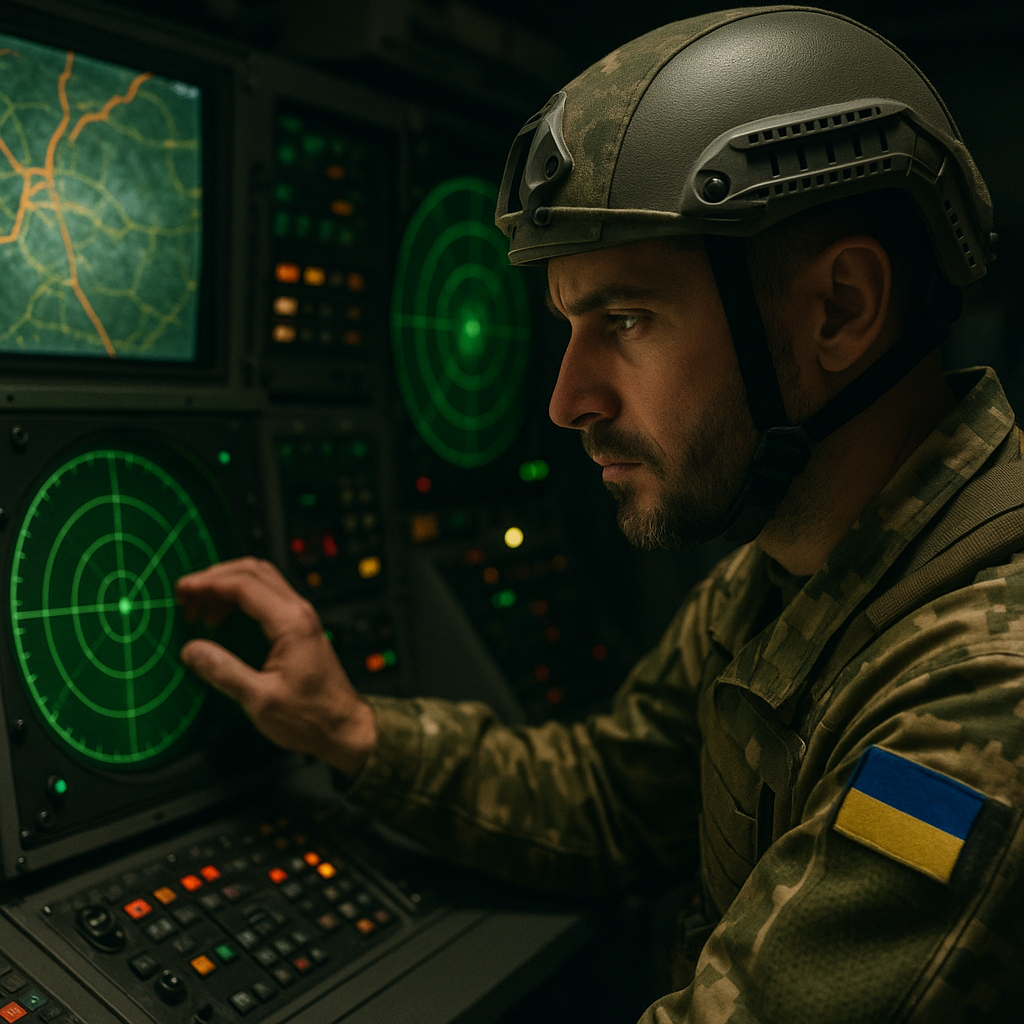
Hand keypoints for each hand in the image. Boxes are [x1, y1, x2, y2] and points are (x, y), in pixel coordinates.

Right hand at [175, 557, 375, 777]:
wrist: (343, 728)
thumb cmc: (310, 718)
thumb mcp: (260, 700)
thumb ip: (223, 672)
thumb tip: (191, 650)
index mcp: (291, 623)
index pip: (245, 584)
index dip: (208, 583)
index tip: (181, 590)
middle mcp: (299, 612)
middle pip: (254, 572)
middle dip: (215, 577)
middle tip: (185, 596)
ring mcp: (301, 617)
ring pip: (261, 581)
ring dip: (227, 586)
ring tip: (198, 609)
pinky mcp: (299, 628)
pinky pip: (267, 599)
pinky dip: (240, 599)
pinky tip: (221, 619)